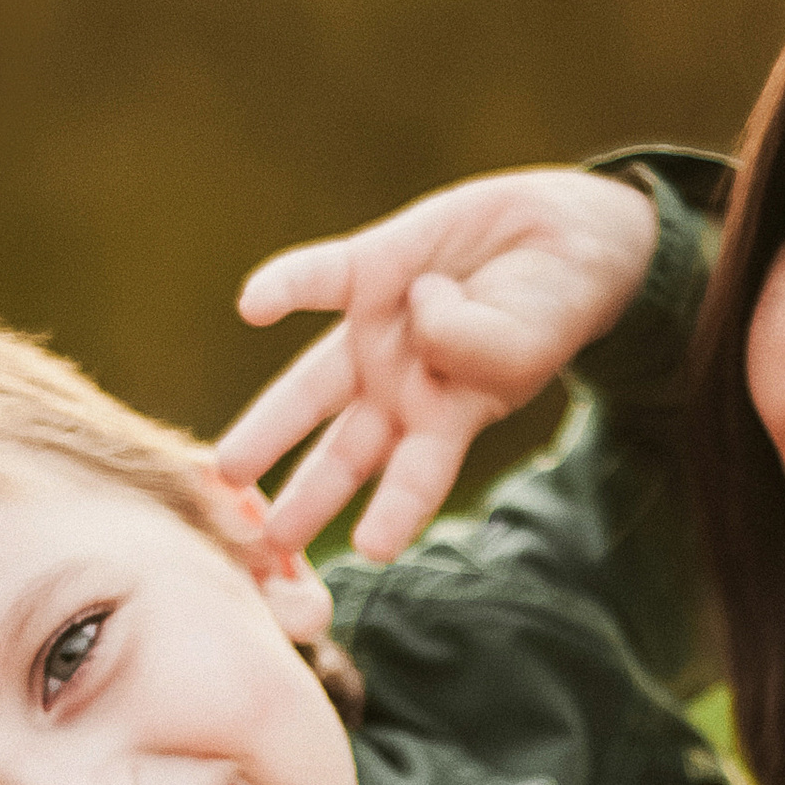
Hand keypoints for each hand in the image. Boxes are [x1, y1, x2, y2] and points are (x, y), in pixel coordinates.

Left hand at [213, 168, 657, 560]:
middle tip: (267, 543)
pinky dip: (285, 288)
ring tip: (226, 467)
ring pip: (310, 386)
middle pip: (344, 452)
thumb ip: (473, 343)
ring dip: (270, 424)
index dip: (397, 511)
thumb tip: (419, 311)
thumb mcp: (525, 340)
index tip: (372, 551)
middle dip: (308, 496)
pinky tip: (254, 305)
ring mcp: (375, 334)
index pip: (417, 476)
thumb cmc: (550, 308)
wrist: (559, 233)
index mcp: (445, 421)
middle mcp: (398, 388)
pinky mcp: (365, 267)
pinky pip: (317, 279)